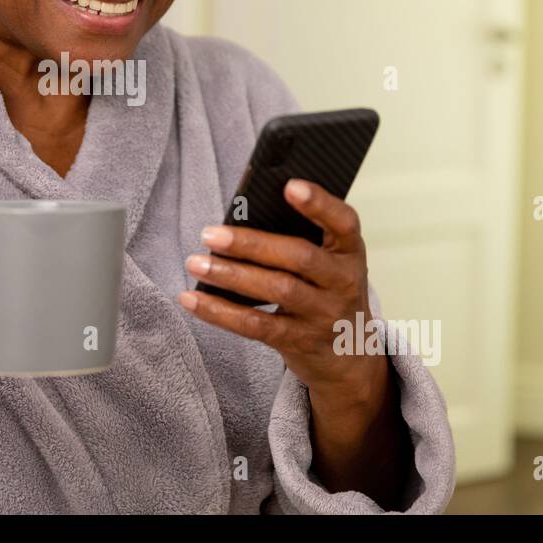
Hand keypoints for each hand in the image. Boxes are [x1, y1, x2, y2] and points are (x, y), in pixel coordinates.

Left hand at [179, 179, 410, 504]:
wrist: (348, 356)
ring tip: (195, 263)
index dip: (319, 203)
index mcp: (349, 252)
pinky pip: (256, 325)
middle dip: (251, 244)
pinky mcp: (300, 341)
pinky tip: (192, 300)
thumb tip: (239, 217)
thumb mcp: (328, 263)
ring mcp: (324, 314)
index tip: (289, 186)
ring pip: (277, 290)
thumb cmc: (325, 292)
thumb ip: (299, 238)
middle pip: (299, 257)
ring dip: (230, 275)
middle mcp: (343, 282)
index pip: (344, 222)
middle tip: (209, 234)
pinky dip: (220, 312)